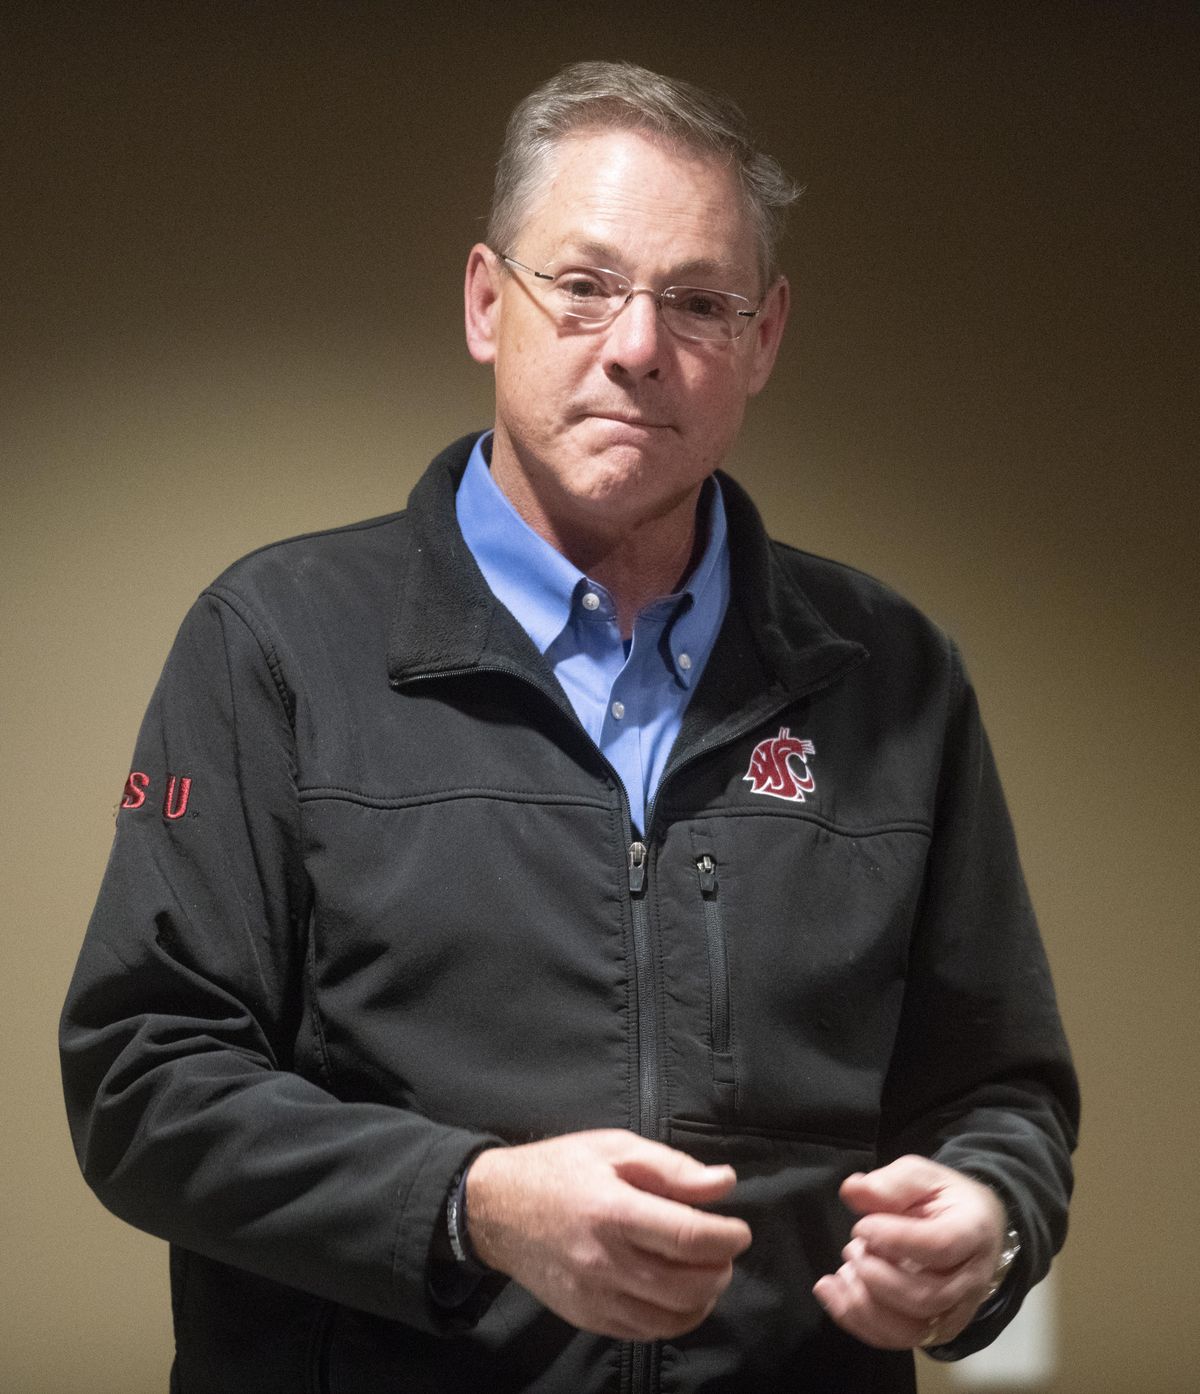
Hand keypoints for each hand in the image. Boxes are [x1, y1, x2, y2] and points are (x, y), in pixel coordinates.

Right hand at [466, 1129, 750, 1339]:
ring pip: (671, 1318)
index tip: (739, 1230)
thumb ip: (672, 1168)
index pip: (687, 1237)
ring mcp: (595, 1297)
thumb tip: (724, 1184)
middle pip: (687, 1285)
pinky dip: (674, 1317)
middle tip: (723, 1250)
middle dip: (720, 1270)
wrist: (496, 1210)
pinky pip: (646, 1331)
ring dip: (703, 1298)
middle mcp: (604, 1262)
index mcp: (613, 1211)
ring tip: (706, 1272)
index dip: (726, 1237)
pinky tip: (677, 1292)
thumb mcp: (614, 1148)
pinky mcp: (588, 1318)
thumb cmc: (560, 1169)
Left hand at [812, 1155, 1005, 1349]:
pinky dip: (859, 1322)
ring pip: (911, 1330)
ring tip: (843, 1272)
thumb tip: (851, 1191)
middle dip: (877, 1276)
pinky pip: (897, 1340)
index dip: (895, 1238)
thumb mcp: (922, 1175)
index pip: (940, 1245)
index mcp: (973, 1232)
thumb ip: (890, 1183)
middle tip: (853, 1249)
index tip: (861, 1226)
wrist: (974, 1228)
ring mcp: (955, 1312)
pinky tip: (833, 1293)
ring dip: (865, 1304)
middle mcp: (971, 1281)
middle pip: (925, 1297)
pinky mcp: (935, 1331)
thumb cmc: (943, 1198)